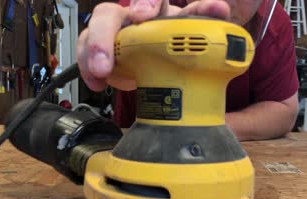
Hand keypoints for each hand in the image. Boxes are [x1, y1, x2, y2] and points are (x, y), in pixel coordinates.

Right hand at [77, 0, 230, 91]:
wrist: (166, 58)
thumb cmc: (177, 39)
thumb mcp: (192, 30)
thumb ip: (203, 18)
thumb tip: (220, 9)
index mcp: (154, 8)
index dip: (143, 2)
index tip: (142, 16)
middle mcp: (130, 17)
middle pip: (107, 14)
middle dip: (104, 36)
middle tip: (107, 62)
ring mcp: (114, 33)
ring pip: (92, 33)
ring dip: (92, 54)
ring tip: (100, 74)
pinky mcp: (103, 50)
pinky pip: (87, 53)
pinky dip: (89, 70)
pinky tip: (98, 83)